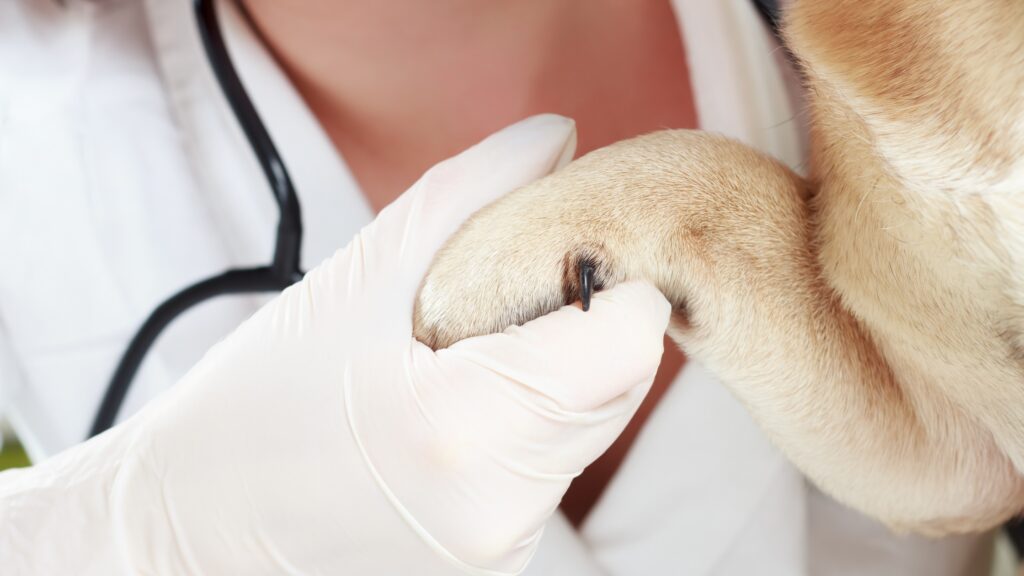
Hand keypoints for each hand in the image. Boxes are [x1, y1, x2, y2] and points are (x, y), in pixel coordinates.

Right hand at [0, 115, 669, 574]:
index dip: (609, 286)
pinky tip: (448, 424)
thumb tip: (555, 138)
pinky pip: (549, 478)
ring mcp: (499, 551)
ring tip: (453, 371)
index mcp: (465, 424)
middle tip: (489, 310)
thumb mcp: (352, 283)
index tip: (554, 264)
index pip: (629, 343)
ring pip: (588, 432)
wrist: (190, 535)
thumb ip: (465, 196)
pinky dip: (524, 436)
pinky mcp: (494, 571)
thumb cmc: (250, 408)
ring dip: (550, 385)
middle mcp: (499, 506)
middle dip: (578, 332)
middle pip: (620, 386)